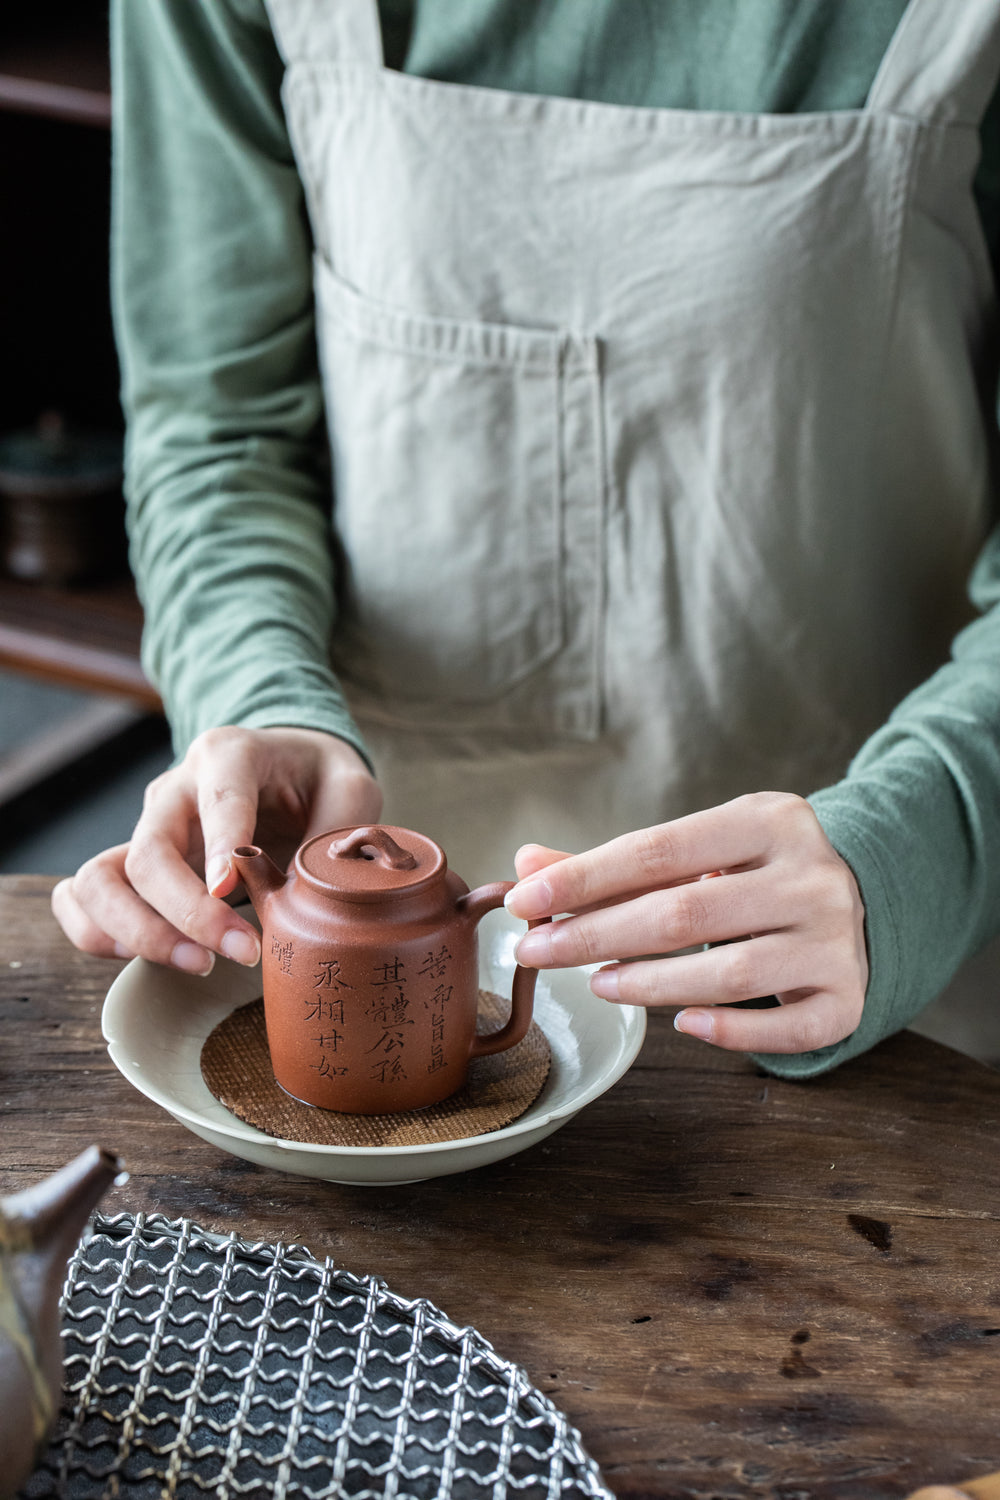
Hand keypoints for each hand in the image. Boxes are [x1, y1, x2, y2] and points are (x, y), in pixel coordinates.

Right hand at [52, 726, 380, 973]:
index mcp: (231, 754)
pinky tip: (154, 956)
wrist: (289, 768)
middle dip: (187, 913)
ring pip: (100, 878)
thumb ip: (341, 831)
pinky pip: (82, 897)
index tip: (231, 890)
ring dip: (138, 931)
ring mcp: (147, 827)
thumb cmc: (319, 780)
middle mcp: (176, 789)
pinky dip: (98, 933)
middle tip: (242, 953)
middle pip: (149, 851)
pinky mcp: (132, 861)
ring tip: (197, 964)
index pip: (217, 796)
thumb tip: (320, 891)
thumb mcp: (351, 788)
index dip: (220, 845)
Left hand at [505, 792, 867, 1053]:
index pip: (659, 848)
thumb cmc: (755, 872)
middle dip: (596, 935)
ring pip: (729, 974)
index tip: (524, 900)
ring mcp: (836, 939)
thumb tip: (527, 867)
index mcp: (769, 819)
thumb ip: (617, 865)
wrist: (864, 894)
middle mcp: (811, 875)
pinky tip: (681, 1025)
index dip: (584, 878)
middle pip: (685, 913)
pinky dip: (727, 1032)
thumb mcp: (700, 849)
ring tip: (598, 984)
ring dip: (649, 985)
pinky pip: (783, 1029)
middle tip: (535, 952)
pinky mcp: (848, 997)